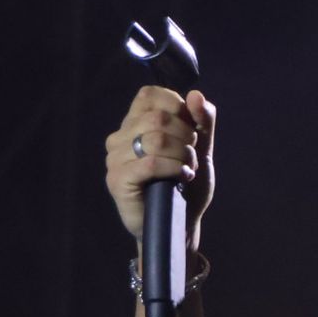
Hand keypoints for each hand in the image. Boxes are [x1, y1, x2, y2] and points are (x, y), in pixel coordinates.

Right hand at [104, 86, 216, 248]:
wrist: (180, 222)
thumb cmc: (186, 183)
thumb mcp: (201, 147)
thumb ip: (203, 120)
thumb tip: (195, 94)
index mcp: (135, 123)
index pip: (150, 95)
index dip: (177, 108)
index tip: (190, 131)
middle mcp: (119, 137)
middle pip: (157, 118)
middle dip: (186, 137)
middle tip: (191, 157)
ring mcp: (115, 159)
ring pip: (155, 140)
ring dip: (182, 155)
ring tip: (187, 170)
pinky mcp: (117, 180)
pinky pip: (149, 163)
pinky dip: (174, 168)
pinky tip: (182, 178)